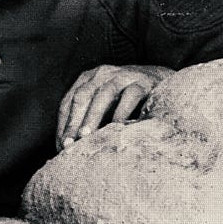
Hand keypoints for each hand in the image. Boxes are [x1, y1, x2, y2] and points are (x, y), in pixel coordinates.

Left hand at [57, 65, 172, 150]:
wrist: (161, 81)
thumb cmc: (127, 99)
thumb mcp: (104, 104)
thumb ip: (89, 119)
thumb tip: (70, 149)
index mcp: (88, 79)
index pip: (69, 101)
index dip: (63, 124)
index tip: (61, 146)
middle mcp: (102, 74)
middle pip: (82, 96)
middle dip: (74, 122)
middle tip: (69, 144)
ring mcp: (123, 76)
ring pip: (104, 95)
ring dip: (93, 116)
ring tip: (87, 136)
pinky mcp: (142, 82)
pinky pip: (130, 96)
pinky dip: (122, 111)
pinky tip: (117, 127)